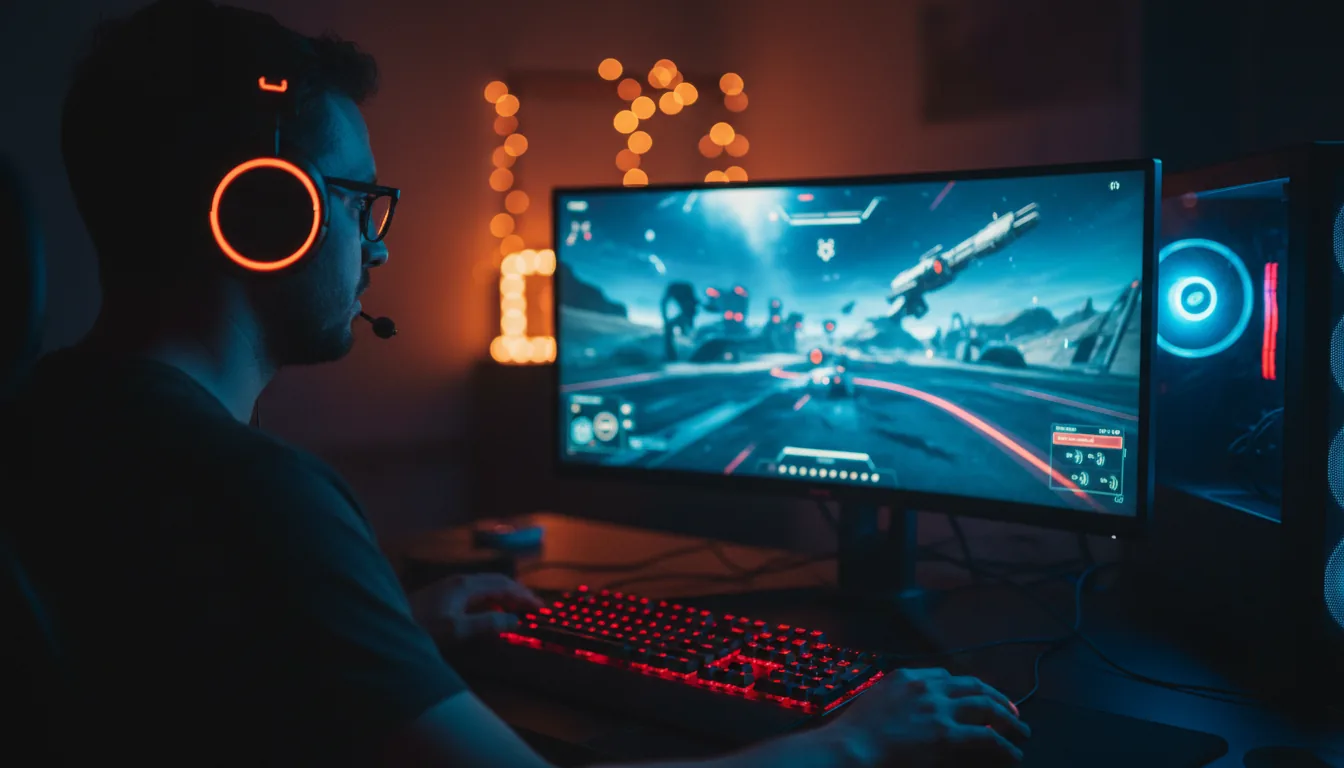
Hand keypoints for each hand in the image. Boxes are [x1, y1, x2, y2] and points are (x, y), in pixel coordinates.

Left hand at [415, 573, 542, 642]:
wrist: (391, 625)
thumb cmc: (423, 627)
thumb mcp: (458, 629)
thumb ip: (488, 624)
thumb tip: (514, 620)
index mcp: (466, 585)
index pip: (503, 584)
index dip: (524, 595)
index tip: (539, 607)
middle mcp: (461, 581)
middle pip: (497, 583)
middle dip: (517, 594)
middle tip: (533, 608)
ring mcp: (452, 587)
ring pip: (486, 588)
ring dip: (504, 598)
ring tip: (518, 612)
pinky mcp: (445, 596)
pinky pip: (476, 595)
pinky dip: (491, 603)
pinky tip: (492, 615)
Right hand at [828, 667, 1029, 766]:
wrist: (851, 747)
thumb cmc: (855, 732)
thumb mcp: (875, 699)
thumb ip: (898, 696)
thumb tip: (915, 706)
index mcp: (908, 676)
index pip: (946, 675)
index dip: (966, 687)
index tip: (975, 695)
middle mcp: (928, 688)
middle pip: (973, 686)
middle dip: (996, 697)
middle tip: (1011, 710)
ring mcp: (939, 710)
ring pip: (986, 707)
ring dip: (1009, 719)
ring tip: (1021, 730)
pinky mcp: (947, 735)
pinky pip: (987, 737)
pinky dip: (1005, 746)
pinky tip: (1013, 753)